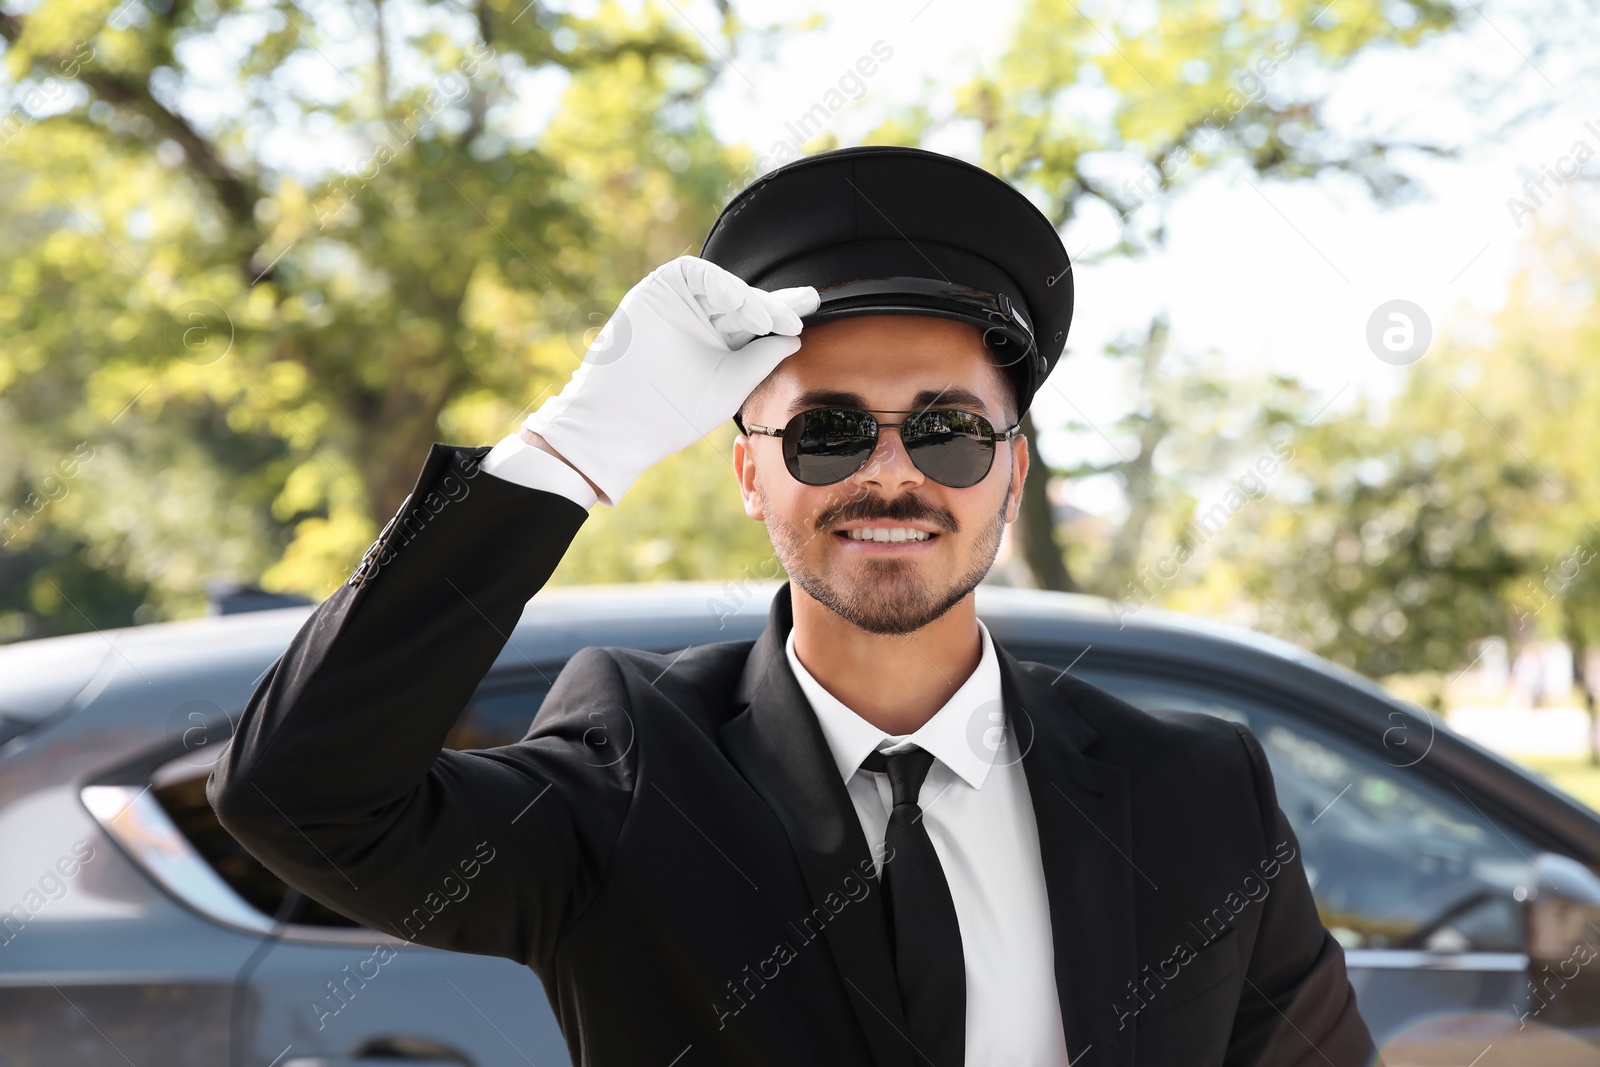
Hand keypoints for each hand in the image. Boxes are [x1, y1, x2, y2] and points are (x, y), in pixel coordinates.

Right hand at [522, 256, 818, 506]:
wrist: (622, 422)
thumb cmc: (672, 413)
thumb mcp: (730, 385)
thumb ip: (760, 360)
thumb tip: (793, 337)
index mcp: (717, 344)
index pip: (755, 323)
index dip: (782, 315)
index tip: (810, 312)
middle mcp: (700, 320)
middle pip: (745, 301)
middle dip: (774, 302)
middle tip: (804, 306)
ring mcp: (678, 304)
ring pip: (725, 287)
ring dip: (750, 299)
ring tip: (769, 320)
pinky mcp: (657, 291)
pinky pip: (696, 274)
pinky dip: (722, 286)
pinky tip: (743, 307)